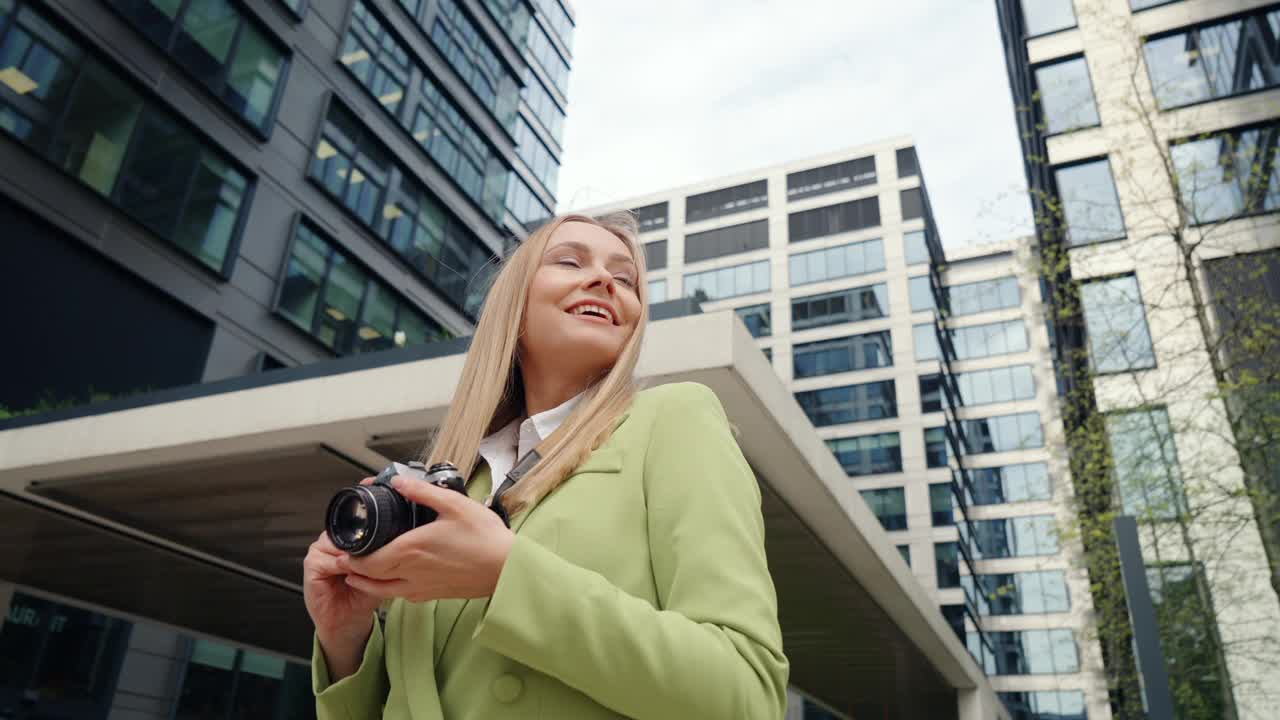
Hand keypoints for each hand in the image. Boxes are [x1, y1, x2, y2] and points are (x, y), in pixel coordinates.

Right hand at [303, 479, 380, 648]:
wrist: (347, 622)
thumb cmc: (362, 597)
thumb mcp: (381, 571)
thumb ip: (386, 554)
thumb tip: (404, 539)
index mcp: (346, 538)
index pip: (359, 525)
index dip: (373, 532)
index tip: (389, 540)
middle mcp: (331, 541)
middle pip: (349, 533)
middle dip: (364, 546)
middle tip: (378, 557)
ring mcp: (319, 551)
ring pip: (339, 545)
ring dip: (354, 557)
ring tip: (364, 569)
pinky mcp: (311, 566)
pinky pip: (328, 561)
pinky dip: (343, 568)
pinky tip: (351, 576)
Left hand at [337, 475, 515, 601]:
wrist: (506, 569)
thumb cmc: (485, 538)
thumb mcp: (454, 504)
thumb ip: (422, 492)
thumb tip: (399, 482)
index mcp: (411, 549)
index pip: (368, 560)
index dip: (349, 558)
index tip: (340, 550)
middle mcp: (412, 572)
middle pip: (370, 577)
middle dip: (352, 570)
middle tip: (342, 560)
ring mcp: (422, 587)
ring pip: (383, 591)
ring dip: (366, 583)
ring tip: (356, 575)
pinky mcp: (434, 594)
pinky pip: (402, 595)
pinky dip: (389, 590)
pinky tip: (392, 582)